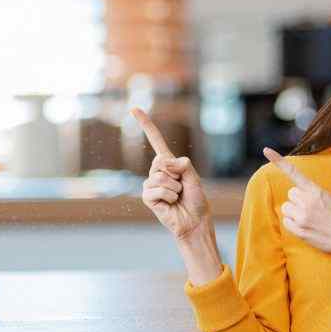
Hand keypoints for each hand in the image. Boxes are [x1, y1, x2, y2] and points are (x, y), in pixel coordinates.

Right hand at [132, 108, 210, 239]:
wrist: (194, 222)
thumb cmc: (196, 200)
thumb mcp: (194, 177)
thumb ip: (183, 165)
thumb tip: (166, 163)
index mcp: (168, 163)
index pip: (155, 140)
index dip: (145, 124)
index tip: (133, 109)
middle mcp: (157, 172)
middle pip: (161, 161)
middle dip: (176, 173)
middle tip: (182, 187)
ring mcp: (150, 184)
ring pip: (160, 177)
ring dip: (175, 188)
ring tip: (178, 197)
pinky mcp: (148, 197)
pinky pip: (158, 189)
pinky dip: (169, 196)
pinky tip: (171, 203)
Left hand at [262, 147, 330, 258]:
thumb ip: (314, 195)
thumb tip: (297, 196)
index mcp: (317, 191)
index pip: (294, 173)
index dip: (278, 161)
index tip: (266, 150)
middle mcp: (307, 202)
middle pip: (291, 194)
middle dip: (298, 200)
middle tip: (313, 208)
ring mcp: (302, 217)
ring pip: (286, 208)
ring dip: (295, 212)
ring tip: (311, 219)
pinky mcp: (300, 231)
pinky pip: (286, 222)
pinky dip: (293, 224)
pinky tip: (307, 227)